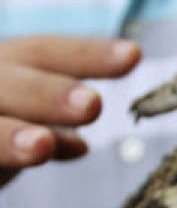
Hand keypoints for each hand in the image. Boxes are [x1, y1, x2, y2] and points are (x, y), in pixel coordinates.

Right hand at [0, 36, 139, 185]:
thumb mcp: (20, 126)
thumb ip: (46, 130)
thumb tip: (79, 146)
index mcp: (1, 68)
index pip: (41, 52)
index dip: (86, 53)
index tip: (133, 55)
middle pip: (6, 81)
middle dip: (47, 93)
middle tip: (92, 105)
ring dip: (8, 135)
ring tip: (41, 146)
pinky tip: (35, 154)